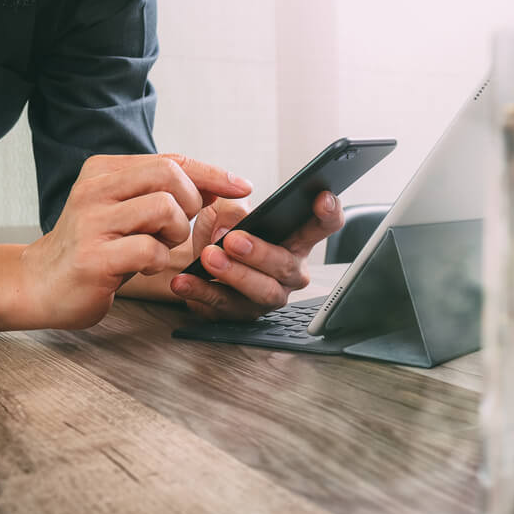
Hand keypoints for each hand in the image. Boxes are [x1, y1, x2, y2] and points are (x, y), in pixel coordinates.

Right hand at [19, 153, 251, 328]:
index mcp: (104, 172)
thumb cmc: (94, 249)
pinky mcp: (94, 257)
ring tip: (159, 246)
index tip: (242, 186)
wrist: (38, 284)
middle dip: (192, 203)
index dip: (212, 173)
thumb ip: (164, 195)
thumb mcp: (127, 212)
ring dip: (176, 233)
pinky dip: (159, 260)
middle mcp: (95, 189)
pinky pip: (149, 249)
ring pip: (164, 208)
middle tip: (178, 228)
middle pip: (170, 175)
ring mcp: (92, 222)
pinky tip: (144, 265)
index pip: (171, 160)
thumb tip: (217, 184)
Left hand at [169, 191, 345, 320]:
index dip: (329, 213)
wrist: (193, 262)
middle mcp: (289, 271)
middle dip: (260, 253)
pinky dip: (201, 291)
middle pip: (286, 265)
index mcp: (296, 239)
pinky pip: (223, 305)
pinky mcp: (241, 314)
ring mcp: (268, 296)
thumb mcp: (223, 209)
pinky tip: (184, 281)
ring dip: (235, 274)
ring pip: (262, 291)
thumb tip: (229, 227)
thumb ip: (230, 209)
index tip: (322, 198)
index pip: (324, 225)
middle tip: (235, 240)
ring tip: (209, 258)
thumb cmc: (221, 232)